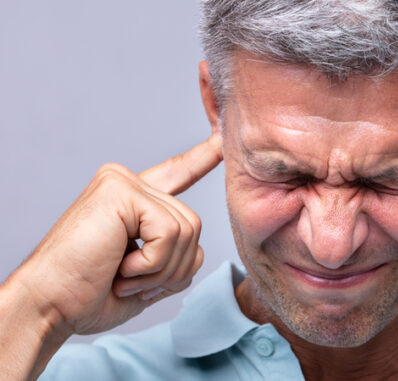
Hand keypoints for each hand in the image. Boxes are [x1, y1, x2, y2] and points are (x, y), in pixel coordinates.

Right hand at [7, 135, 222, 335]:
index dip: (200, 158)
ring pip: (188, 230)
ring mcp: (123, 183)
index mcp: (133, 201)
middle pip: (194, 225)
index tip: (220, 140)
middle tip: (132, 282)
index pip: (175, 173)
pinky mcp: (121, 191)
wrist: (50, 306)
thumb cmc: (89, 295)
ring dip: (162, 269)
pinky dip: (153, 263)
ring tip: (125, 277)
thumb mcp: (146, 275)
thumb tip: (198, 246)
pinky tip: (123, 269)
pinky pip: (171, 232)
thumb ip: (174, 255)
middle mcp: (128, 183)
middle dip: (174, 268)